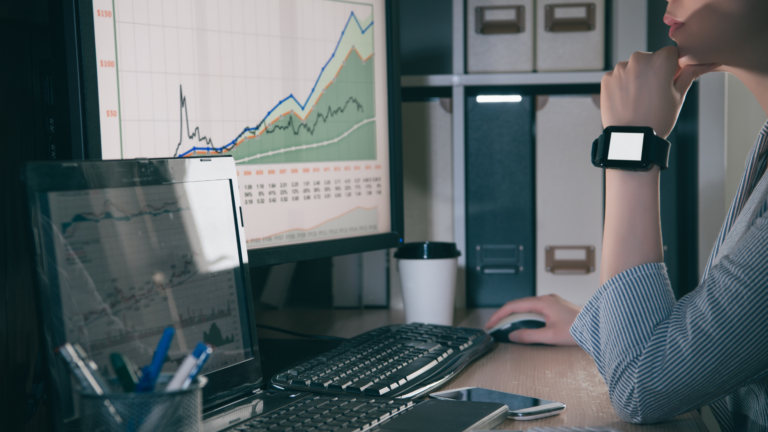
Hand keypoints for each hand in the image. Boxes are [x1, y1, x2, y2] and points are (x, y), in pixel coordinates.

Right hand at [484, 294, 581, 345]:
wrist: (599, 327)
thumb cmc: (579, 329)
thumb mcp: (550, 336)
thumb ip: (529, 335)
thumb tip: (513, 335)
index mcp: (542, 302)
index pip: (513, 306)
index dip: (499, 315)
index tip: (490, 324)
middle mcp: (546, 299)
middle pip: (518, 305)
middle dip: (505, 316)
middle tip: (495, 328)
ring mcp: (552, 302)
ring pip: (527, 307)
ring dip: (516, 317)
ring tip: (508, 329)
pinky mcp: (556, 307)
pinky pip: (536, 310)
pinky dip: (526, 317)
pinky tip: (526, 326)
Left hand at [601, 46, 718, 137]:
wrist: (631, 138)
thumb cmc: (657, 119)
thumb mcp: (679, 96)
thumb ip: (689, 74)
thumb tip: (704, 63)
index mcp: (660, 60)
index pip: (671, 53)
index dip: (672, 67)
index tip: (670, 80)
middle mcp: (638, 59)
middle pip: (650, 59)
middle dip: (653, 71)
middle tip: (654, 94)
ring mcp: (620, 69)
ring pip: (633, 68)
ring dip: (636, 78)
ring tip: (639, 100)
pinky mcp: (606, 79)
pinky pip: (618, 77)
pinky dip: (622, 85)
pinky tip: (627, 101)